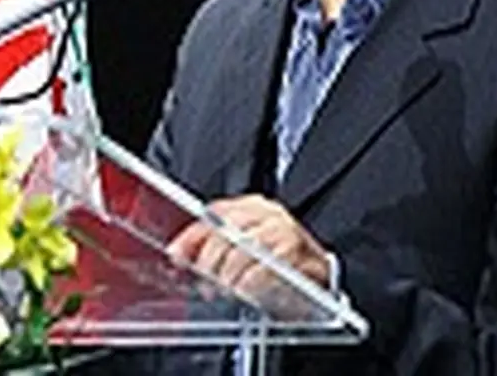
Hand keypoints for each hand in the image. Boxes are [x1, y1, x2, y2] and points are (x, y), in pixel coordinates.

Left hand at [166, 195, 329, 298]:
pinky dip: (250, 282)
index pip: (213, 214)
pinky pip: (266, 267)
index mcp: (252, 206)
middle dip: (209, 261)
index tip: (176, 255)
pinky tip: (244, 290)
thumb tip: (179, 255)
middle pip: (226, 232)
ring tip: (224, 289)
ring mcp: (285, 231)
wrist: (320, 278)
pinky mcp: (300, 254)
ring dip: (228, 274)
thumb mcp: (245, 249)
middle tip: (205, 281)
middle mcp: (268, 213)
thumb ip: (214, 247)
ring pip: (243, 249)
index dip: (191, 237)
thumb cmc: (277, 263)